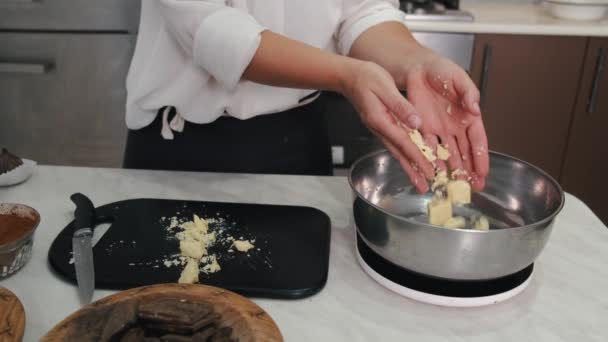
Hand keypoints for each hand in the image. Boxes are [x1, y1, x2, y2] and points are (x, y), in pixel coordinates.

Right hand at [338, 60, 433, 192]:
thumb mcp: (385, 87)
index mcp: (382, 121)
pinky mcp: (381, 125)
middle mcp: (380, 128)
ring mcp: (380, 128)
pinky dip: (403, 155)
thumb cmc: (367, 77)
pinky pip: (394, 144)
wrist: (349, 76)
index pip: (404, 143)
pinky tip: (409, 161)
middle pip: (400, 153)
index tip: (430, 171)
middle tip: (425, 186)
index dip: (418, 158)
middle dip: (413, 171)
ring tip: (419, 181)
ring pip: (397, 152)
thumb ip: (400, 106)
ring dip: (408, 167)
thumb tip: (416, 123)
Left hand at [395, 48, 489, 189]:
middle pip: (465, 153)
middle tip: (473, 188)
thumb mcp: (459, 78)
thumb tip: (475, 108)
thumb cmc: (442, 71)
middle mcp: (455, 127)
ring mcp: (439, 130)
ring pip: (448, 155)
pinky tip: (433, 174)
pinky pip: (427, 148)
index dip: (481, 157)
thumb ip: (468, 92)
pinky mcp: (423, 130)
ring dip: (452, 170)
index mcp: (468, 116)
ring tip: (455, 186)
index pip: (478, 140)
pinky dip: (430, 161)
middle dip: (469, 170)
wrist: (418, 69)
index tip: (483, 173)